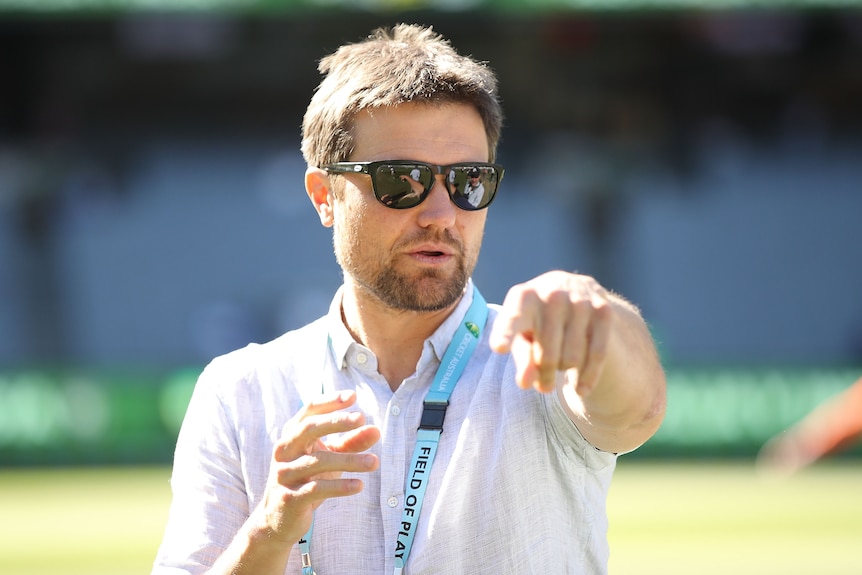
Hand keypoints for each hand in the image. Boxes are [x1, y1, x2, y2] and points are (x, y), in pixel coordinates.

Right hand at [257, 390, 380, 544]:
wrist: (278, 520)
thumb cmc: (307, 480)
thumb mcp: (329, 459)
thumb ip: (351, 443)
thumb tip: (376, 430)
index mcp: (291, 436)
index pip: (308, 411)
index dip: (329, 402)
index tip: (352, 396)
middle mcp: (283, 451)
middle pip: (308, 429)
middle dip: (336, 422)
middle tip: (361, 418)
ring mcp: (284, 474)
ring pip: (317, 461)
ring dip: (349, 460)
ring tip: (375, 462)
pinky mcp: (289, 498)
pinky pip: (316, 489)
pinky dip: (339, 486)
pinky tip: (359, 486)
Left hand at [489, 271, 612, 395]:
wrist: (574, 290)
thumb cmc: (538, 319)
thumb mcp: (523, 334)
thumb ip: (522, 357)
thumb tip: (525, 383)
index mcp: (523, 297)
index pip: (513, 319)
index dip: (505, 333)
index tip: (499, 348)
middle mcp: (552, 293)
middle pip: (546, 354)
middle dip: (544, 375)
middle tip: (543, 385)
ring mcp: (579, 301)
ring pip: (572, 358)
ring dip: (564, 372)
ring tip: (560, 369)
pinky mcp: (603, 311)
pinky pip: (597, 355)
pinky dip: (588, 377)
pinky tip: (581, 390)